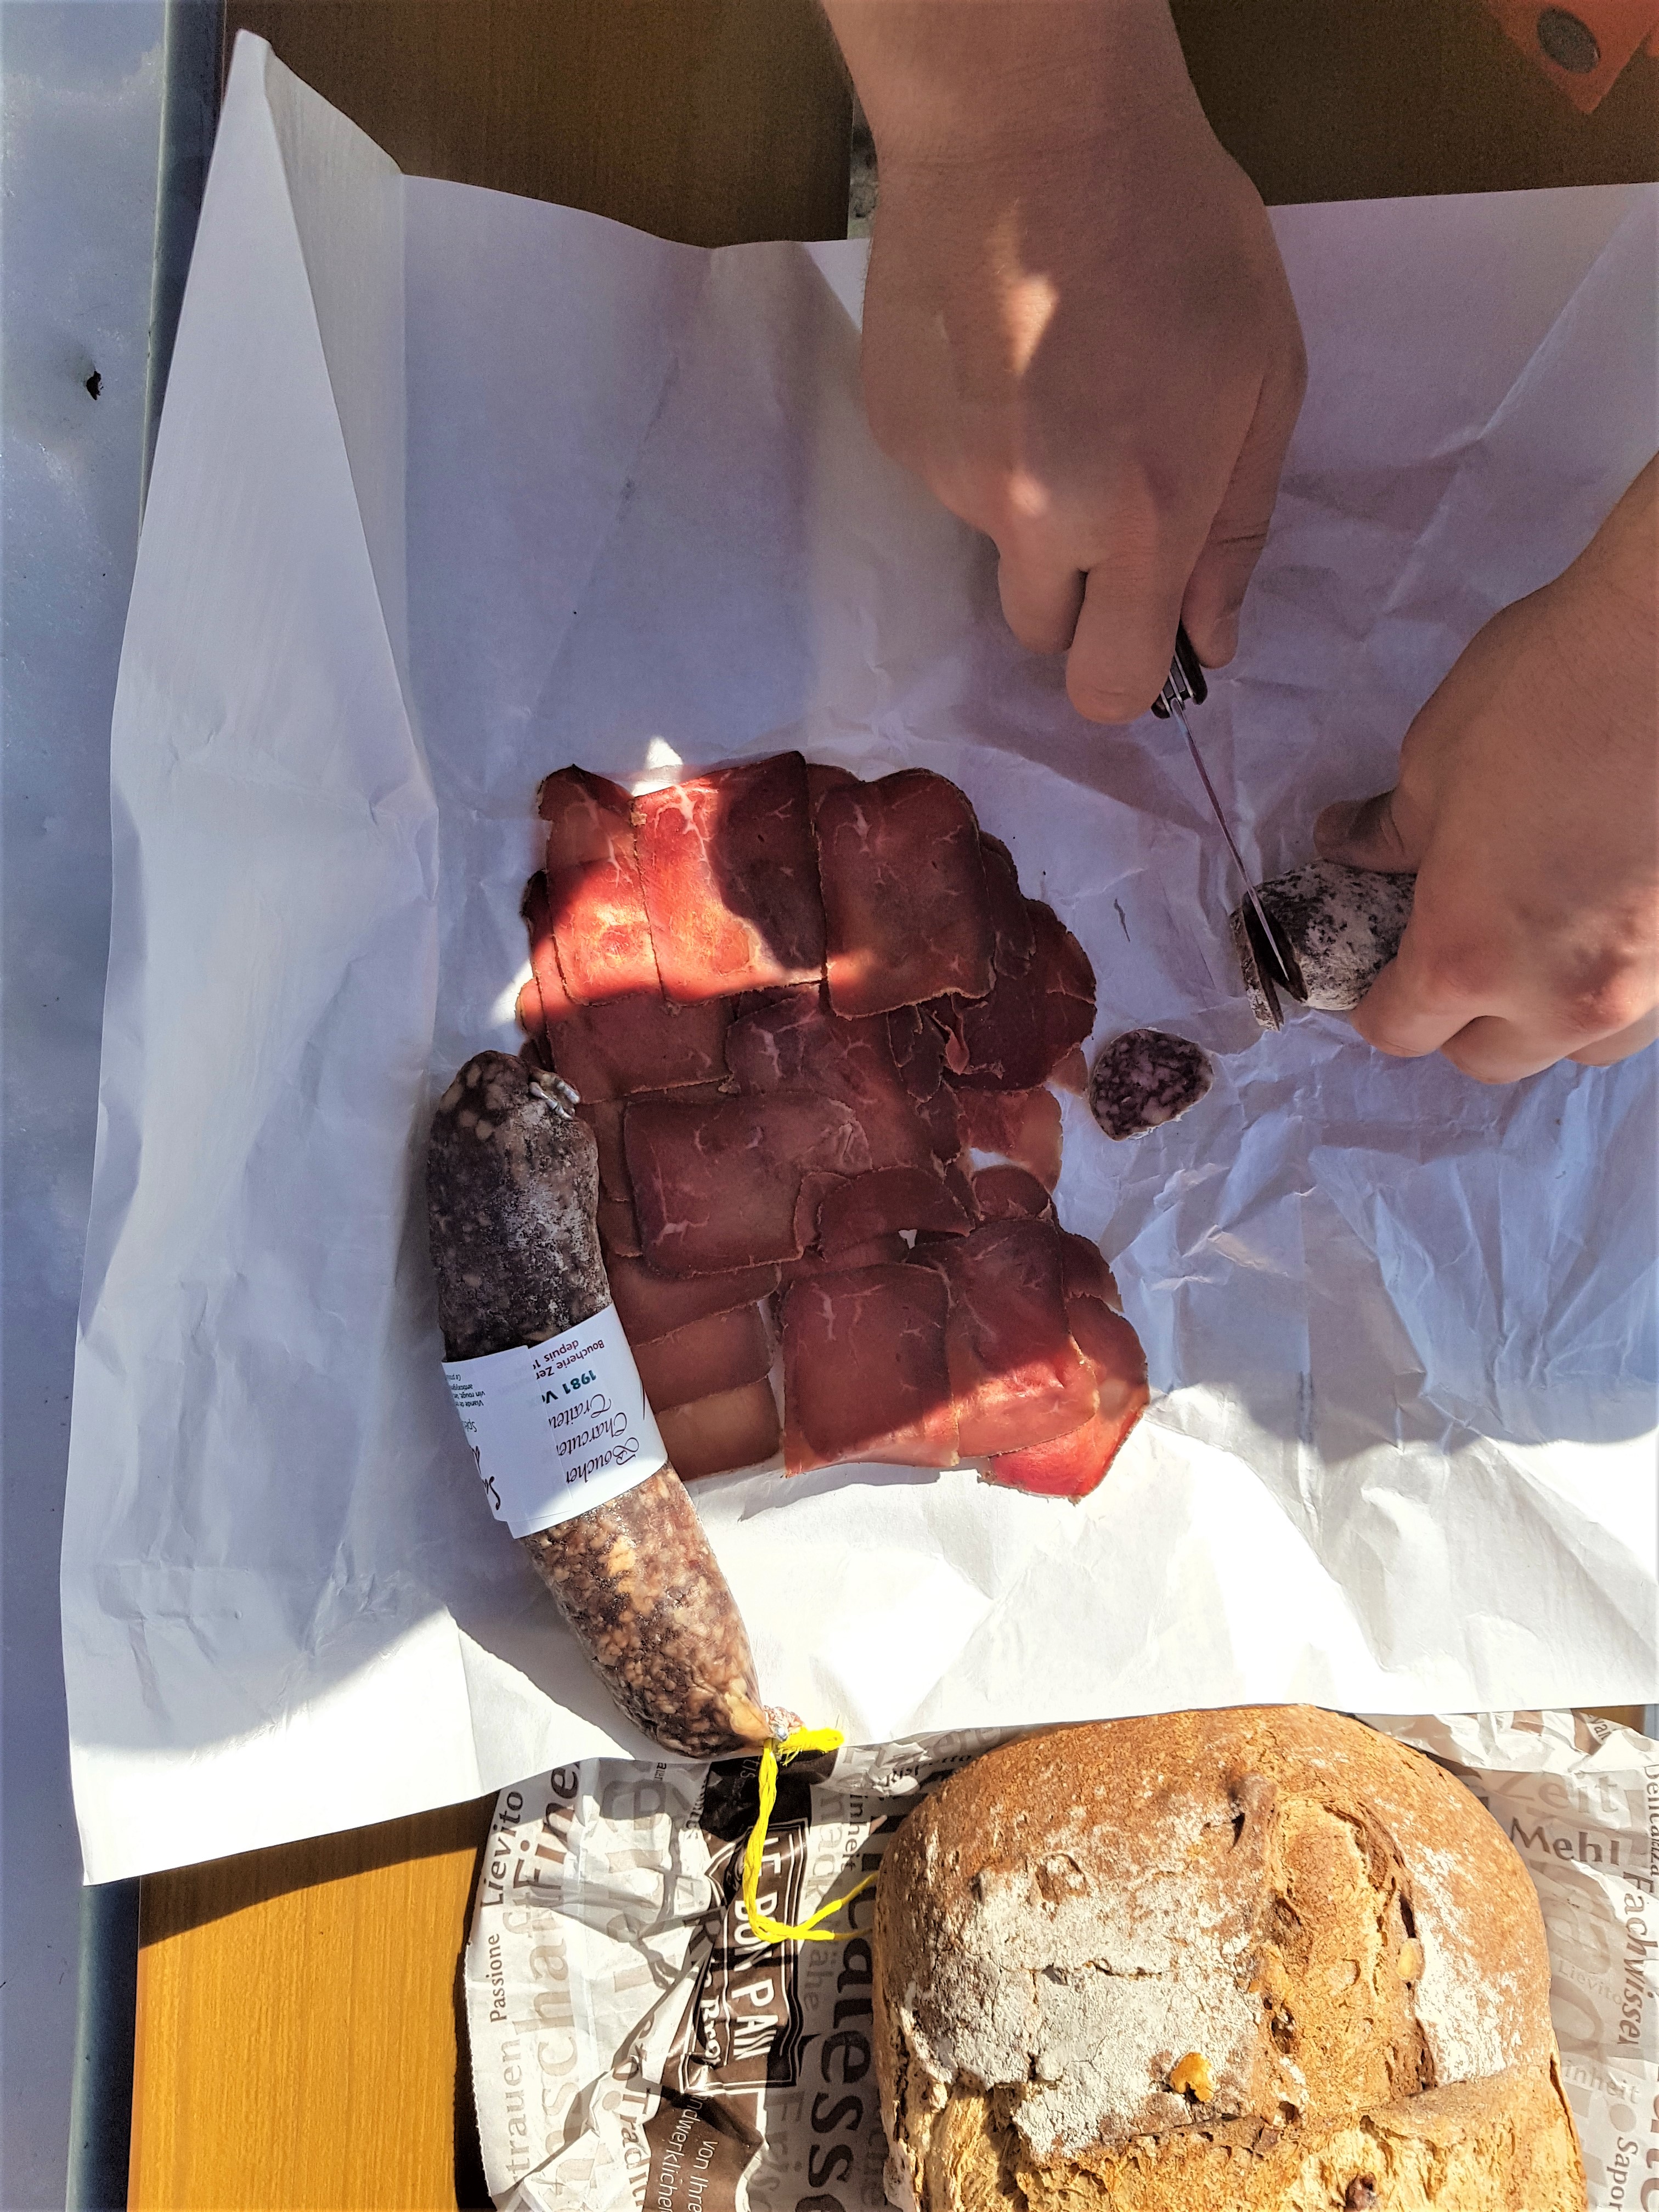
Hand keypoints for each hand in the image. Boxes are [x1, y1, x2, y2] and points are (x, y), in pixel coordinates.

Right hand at [823, 0, 1305, 721]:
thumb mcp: (1264, 372)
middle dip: (1078, 587)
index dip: (1128, 678)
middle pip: (1041, 632)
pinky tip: (999, 352)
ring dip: (1027, 496)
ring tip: (1052, 379)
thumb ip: (1238, 524)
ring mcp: (951, 478)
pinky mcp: (896, 432)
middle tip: (1106, 483)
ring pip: (995, 541)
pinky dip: (976, 437)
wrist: (1025, 119)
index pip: (1108, 686)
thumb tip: (1211, 642)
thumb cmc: (1177, 229)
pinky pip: (946, 477)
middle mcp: (1034, 517)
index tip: (1143, 639)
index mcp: (1143, 514)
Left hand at [1316, 457, 1658, 1082]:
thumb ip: (1390, 833)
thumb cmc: (1547, 689)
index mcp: (1468, 955)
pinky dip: (1617, 977)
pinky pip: (1645, 1002)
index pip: (1399, 1032)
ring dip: (1548, 1012)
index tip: (1379, 971)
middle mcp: (1561, 996)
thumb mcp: (1436, 760)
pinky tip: (1609, 915)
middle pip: (1489, 1058)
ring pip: (1580, 1046)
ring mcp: (1648, 985)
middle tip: (1460, 945)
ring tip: (1544, 938)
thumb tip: (1346, 849)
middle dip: (1462, 1018)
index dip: (1377, 1003)